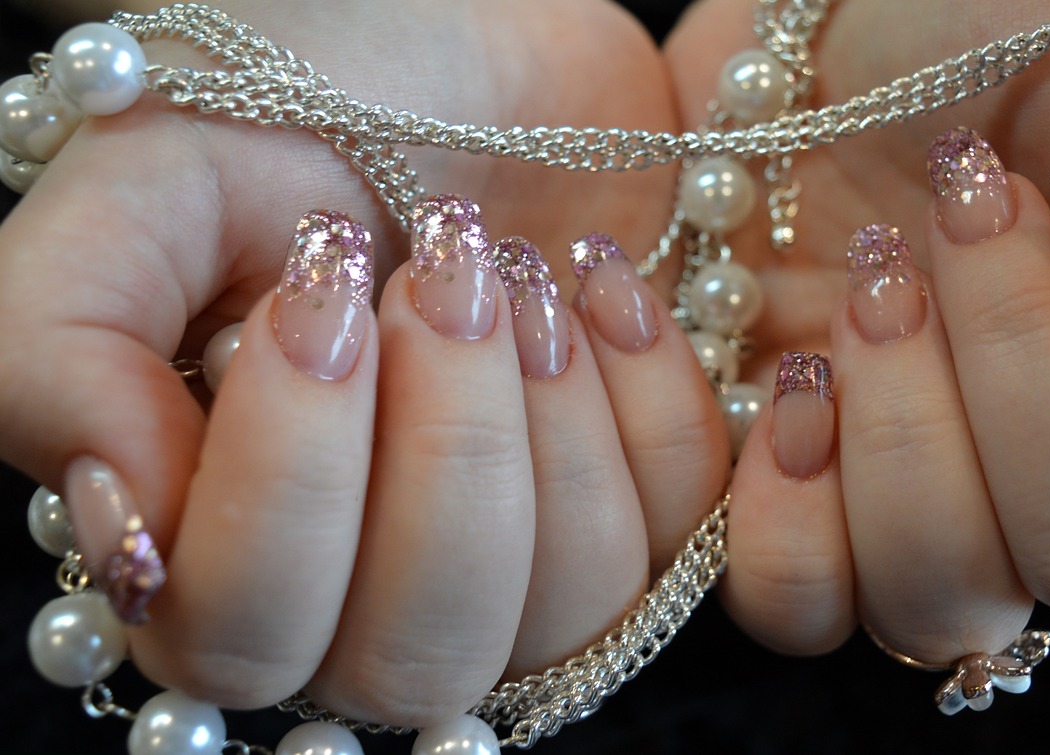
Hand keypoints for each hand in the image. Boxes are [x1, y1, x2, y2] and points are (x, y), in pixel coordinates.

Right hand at [2, 0, 729, 726]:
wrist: (469, 45)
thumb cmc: (301, 110)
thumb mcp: (143, 188)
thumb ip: (66, 357)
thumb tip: (127, 535)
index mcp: (221, 536)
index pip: (245, 639)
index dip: (289, 486)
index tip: (311, 297)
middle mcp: (370, 581)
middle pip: (418, 655)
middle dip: (444, 454)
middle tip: (436, 275)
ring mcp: (519, 554)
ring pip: (568, 605)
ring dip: (548, 421)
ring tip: (512, 271)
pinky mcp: (637, 499)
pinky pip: (686, 529)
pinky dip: (649, 390)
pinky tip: (597, 280)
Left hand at [664, 0, 1049, 661]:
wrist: (808, 59)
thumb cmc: (992, 45)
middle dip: (1027, 359)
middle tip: (965, 206)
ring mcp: (930, 516)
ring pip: (950, 592)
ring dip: (907, 422)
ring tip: (873, 279)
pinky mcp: (800, 519)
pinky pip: (801, 606)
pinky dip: (790, 509)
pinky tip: (796, 385)